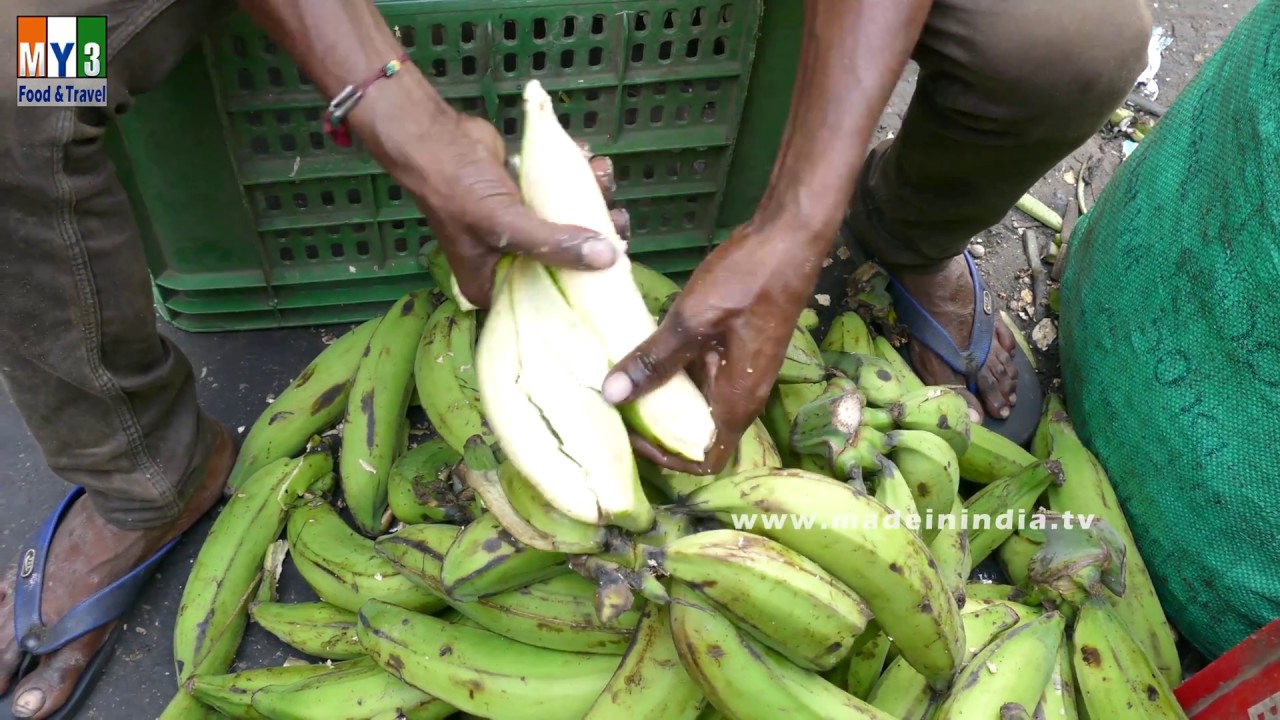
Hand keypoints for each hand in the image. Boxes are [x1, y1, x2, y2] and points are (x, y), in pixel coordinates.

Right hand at [410, 112, 628, 307]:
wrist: (433, 138)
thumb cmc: (458, 190)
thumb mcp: (505, 224)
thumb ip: (553, 243)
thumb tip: (608, 259)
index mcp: (497, 283)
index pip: (551, 299)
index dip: (587, 286)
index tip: (619, 265)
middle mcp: (512, 261)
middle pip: (568, 259)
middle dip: (598, 235)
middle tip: (619, 217)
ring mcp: (522, 227)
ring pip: (570, 222)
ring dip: (593, 197)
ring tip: (603, 174)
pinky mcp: (529, 197)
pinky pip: (563, 194)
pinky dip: (579, 176)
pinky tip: (589, 159)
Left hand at [602, 220, 825, 474]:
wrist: (788, 237)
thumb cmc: (748, 280)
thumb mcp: (693, 320)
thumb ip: (655, 359)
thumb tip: (611, 396)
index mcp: (736, 401)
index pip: (705, 459)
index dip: (667, 459)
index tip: (632, 434)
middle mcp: (740, 395)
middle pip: (695, 433)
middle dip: (654, 426)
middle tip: (613, 403)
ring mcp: (739, 370)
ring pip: (693, 401)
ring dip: (659, 395)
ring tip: (618, 377)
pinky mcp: (733, 349)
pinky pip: (697, 373)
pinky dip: (670, 369)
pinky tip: (640, 348)